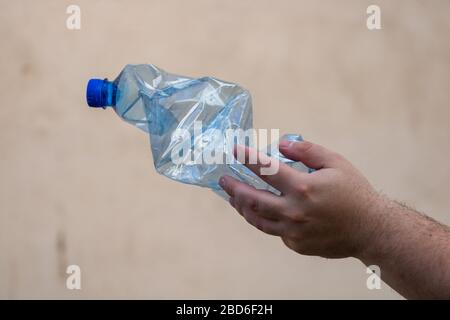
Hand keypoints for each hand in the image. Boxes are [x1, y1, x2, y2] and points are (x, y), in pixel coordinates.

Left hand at [219, 140, 380, 258]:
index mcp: (303, 188)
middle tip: (223, 180)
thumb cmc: (354, 193)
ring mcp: (293, 231)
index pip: (266, 169)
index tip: (235, 150)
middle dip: (234, 187)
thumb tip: (282, 143)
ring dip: (242, 207)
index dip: (248, 158)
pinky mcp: (296, 244)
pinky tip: (263, 212)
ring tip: (234, 198)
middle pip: (252, 199)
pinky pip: (274, 230)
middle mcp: (293, 211)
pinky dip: (266, 220)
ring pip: (257, 219)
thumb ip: (307, 151)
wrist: (370, 229)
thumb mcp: (335, 163)